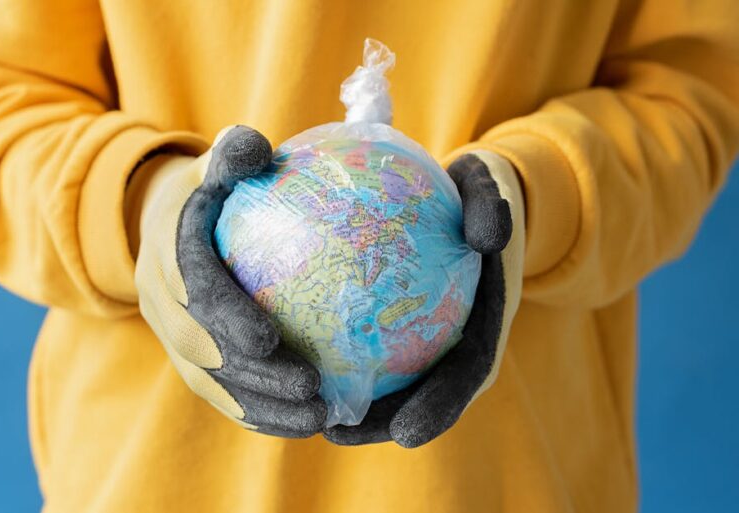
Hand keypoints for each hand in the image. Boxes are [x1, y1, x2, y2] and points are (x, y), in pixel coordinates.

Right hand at [133, 126, 326, 436]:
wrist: (166, 225)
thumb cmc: (212, 191)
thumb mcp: (218, 164)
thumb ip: (234, 153)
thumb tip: (255, 145)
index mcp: (169, 252)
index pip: (191, 288)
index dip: (223, 315)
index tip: (267, 341)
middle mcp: (163, 301)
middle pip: (200, 349)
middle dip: (251, 376)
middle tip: (310, 390)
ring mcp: (173, 335)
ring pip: (210, 382)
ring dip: (260, 406)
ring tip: (317, 420)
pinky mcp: (191, 357)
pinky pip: (219, 393)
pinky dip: (255, 413)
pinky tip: (300, 425)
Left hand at [323, 150, 524, 447]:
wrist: (467, 200)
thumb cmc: (477, 196)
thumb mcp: (490, 191)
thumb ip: (494, 208)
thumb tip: (487, 236)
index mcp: (486, 326)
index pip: (468, 377)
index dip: (439, 409)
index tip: (404, 433)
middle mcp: (454, 344)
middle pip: (420, 396)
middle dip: (378, 423)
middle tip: (332, 432)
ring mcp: (425, 339)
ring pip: (386, 379)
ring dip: (347, 400)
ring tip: (298, 406)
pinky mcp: (397, 325)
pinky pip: (364, 341)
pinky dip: (331, 349)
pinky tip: (284, 345)